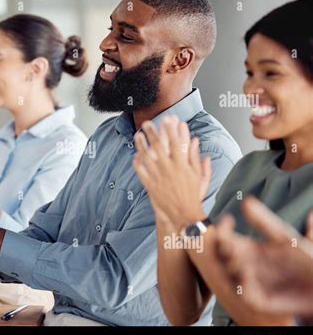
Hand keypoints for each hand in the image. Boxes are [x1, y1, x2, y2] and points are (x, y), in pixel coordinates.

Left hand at [133, 115, 210, 230]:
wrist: (183, 215)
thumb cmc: (193, 195)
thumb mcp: (199, 175)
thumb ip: (195, 157)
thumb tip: (195, 140)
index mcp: (182, 165)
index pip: (175, 143)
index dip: (170, 129)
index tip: (167, 119)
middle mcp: (169, 169)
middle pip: (158, 147)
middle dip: (152, 133)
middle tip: (147, 123)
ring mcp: (158, 177)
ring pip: (146, 157)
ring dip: (141, 145)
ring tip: (138, 135)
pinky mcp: (150, 185)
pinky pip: (141, 172)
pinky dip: (137, 163)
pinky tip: (135, 155)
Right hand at [215, 196, 312, 316]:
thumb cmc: (305, 260)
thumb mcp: (283, 236)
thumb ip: (263, 221)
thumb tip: (246, 200)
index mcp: (248, 250)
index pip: (226, 238)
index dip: (222, 229)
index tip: (227, 219)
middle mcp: (245, 265)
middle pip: (222, 256)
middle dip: (220, 248)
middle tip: (227, 241)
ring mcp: (250, 283)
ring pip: (229, 274)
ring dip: (229, 265)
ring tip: (235, 256)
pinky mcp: (258, 300)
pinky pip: (245, 294)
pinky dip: (242, 285)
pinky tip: (246, 273)